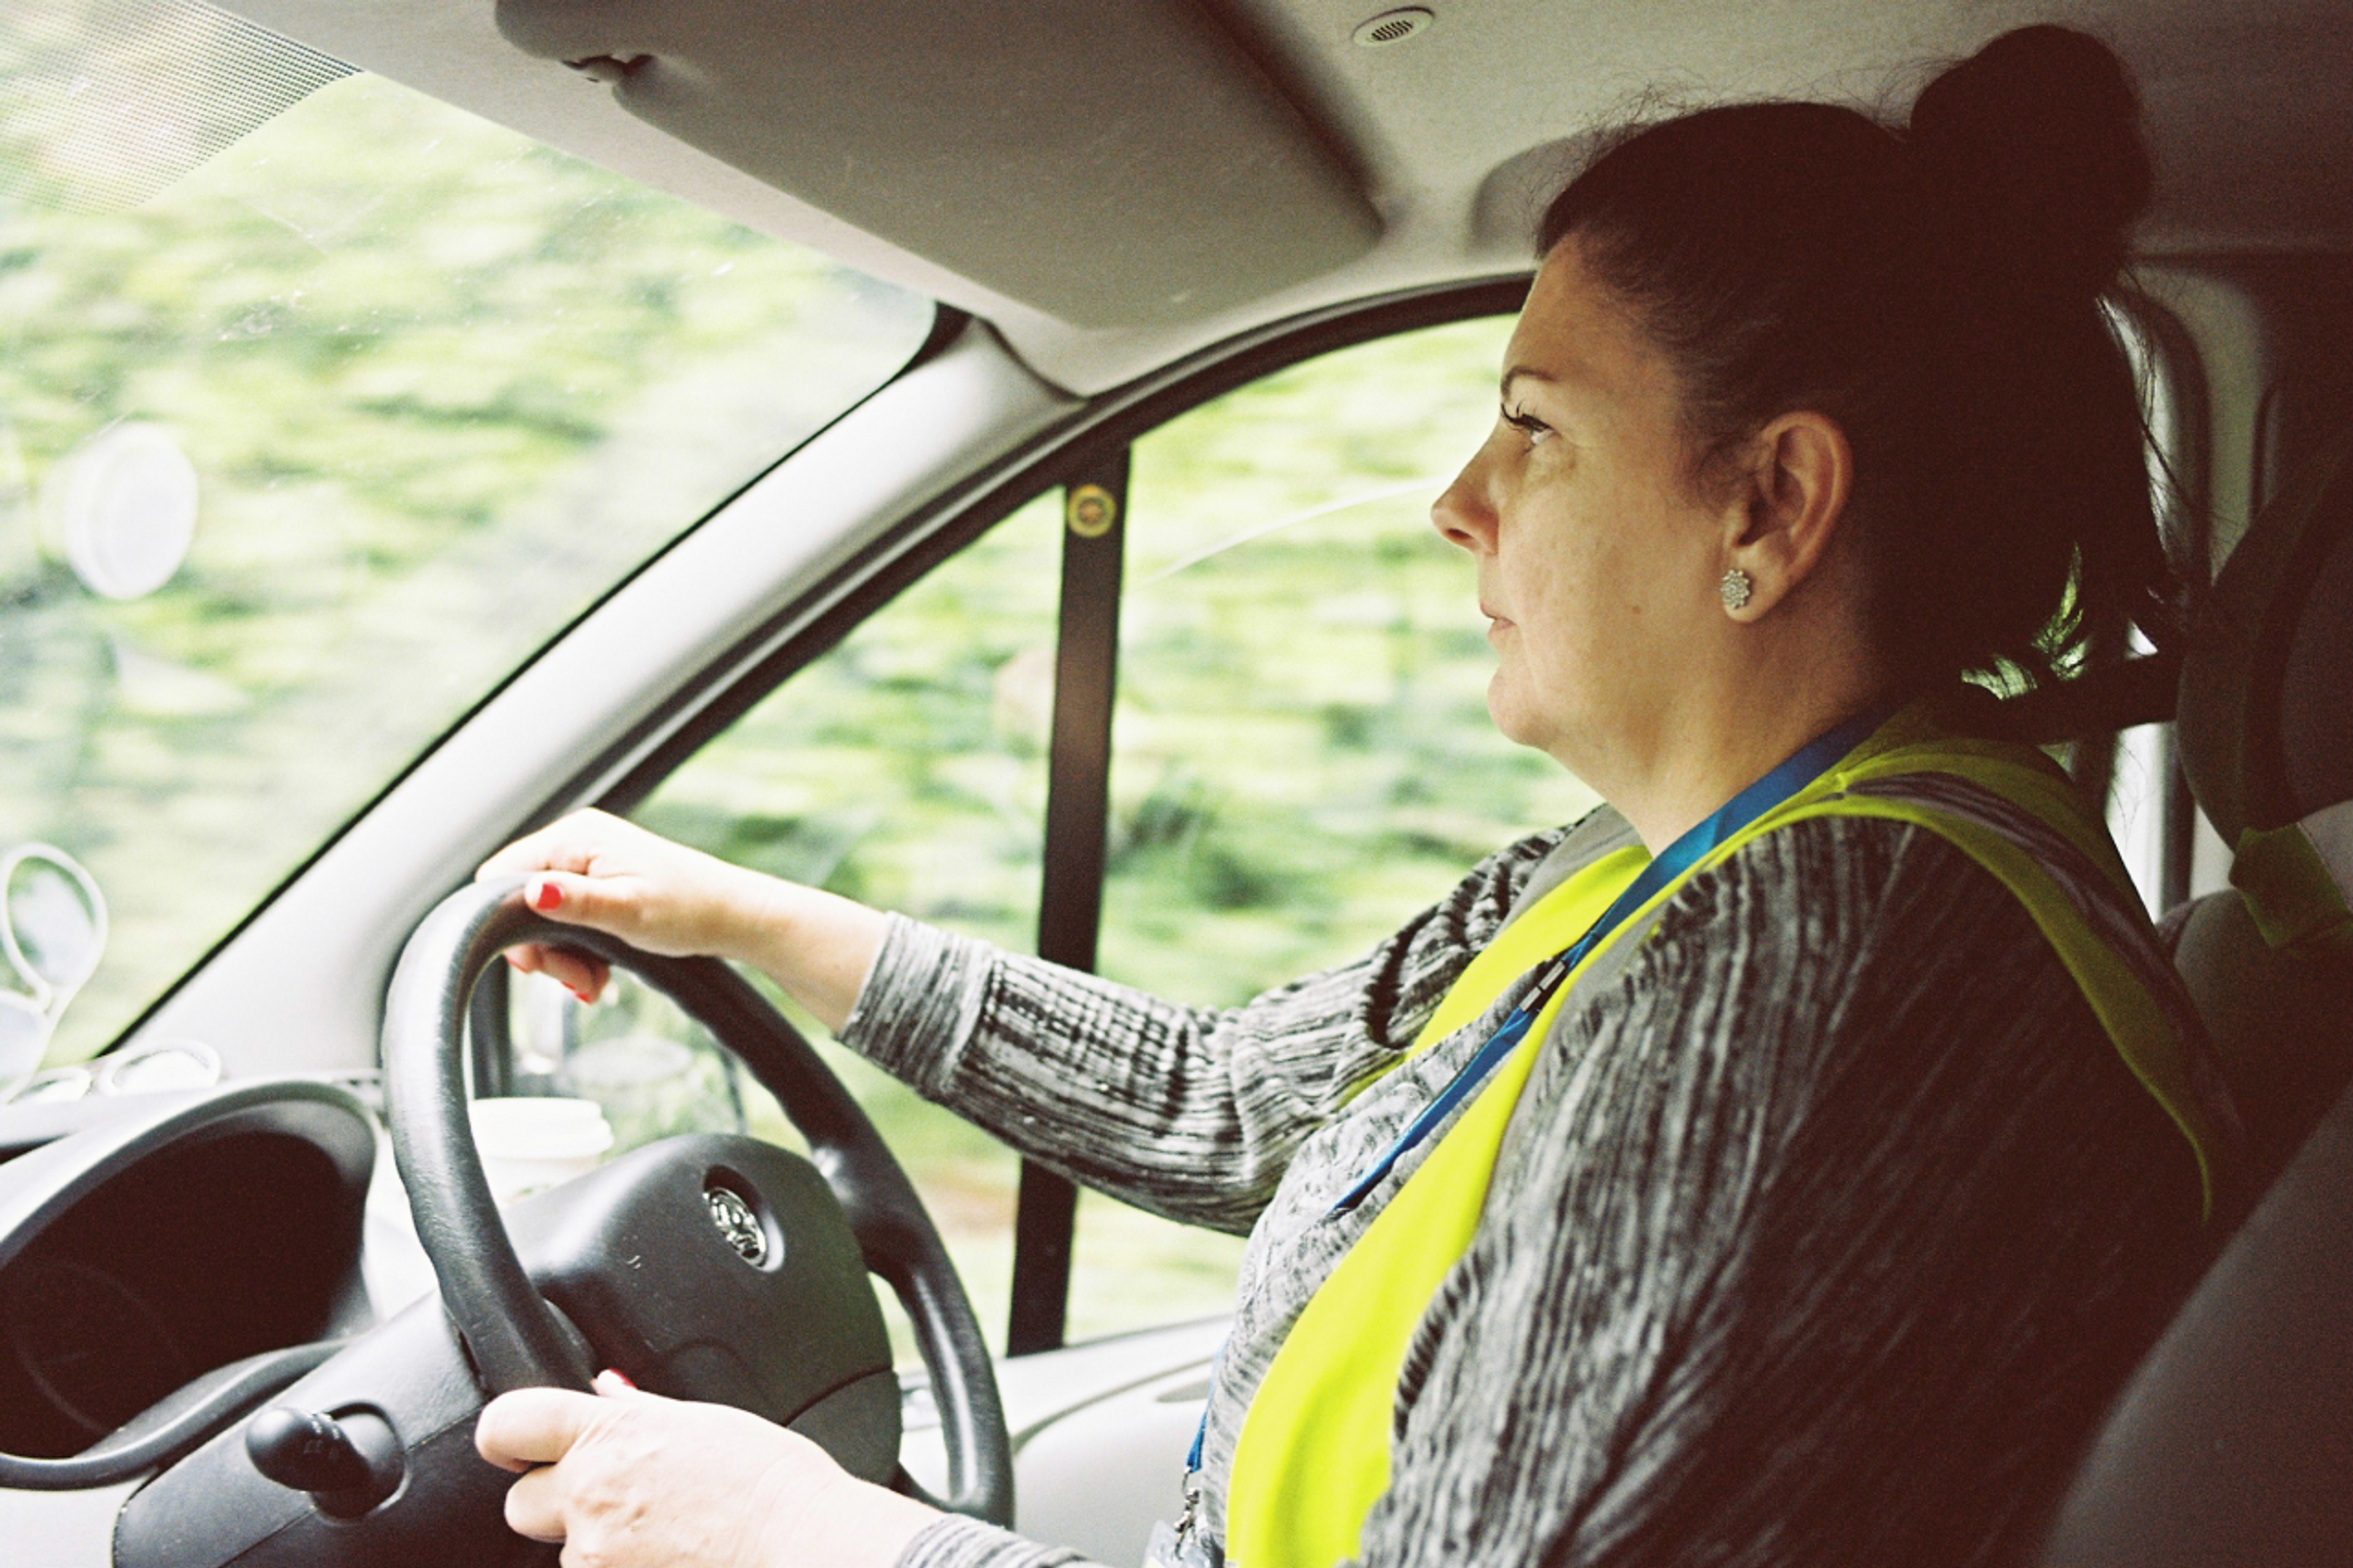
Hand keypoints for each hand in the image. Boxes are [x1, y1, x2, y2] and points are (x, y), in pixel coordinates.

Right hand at [475, 809, 775, 1001]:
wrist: (734, 915)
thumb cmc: (689, 909)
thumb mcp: (628, 911)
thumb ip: (576, 902)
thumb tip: (532, 892)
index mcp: (577, 837)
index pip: (501, 873)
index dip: (506, 922)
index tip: (538, 963)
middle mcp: (577, 842)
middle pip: (519, 900)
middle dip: (544, 949)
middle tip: (576, 981)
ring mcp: (588, 862)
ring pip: (543, 917)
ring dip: (563, 958)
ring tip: (594, 983)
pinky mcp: (600, 882)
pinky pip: (567, 920)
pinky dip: (577, 952)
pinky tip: (598, 975)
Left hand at [475, 1370, 937, 1567]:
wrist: (803, 1548)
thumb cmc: (772, 1485)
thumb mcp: (707, 1423)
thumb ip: (641, 1411)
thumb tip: (606, 1389)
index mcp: (609, 1437)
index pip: (506, 1424)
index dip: (510, 1432)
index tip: (522, 1443)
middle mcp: (589, 1497)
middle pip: (522, 1502)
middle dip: (558, 1501)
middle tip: (616, 1498)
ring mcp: (595, 1556)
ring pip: (567, 1552)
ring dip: (601, 1544)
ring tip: (667, 1534)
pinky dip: (625, 1566)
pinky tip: (673, 1555)